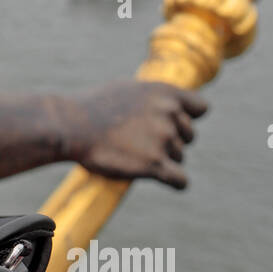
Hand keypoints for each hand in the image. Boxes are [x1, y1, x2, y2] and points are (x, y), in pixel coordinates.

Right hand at [67, 81, 207, 188]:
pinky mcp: (155, 164)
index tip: (172, 124)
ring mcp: (164, 139)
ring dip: (163, 160)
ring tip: (134, 156)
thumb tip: (164, 106)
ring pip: (180, 157)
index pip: (201, 108)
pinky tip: (164, 179)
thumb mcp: (126, 90)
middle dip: (172, 141)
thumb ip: (152, 98)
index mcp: (165, 92)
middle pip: (189, 136)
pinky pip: (180, 180)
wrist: (71, 125)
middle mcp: (170, 114)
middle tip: (143, 143)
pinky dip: (175, 182)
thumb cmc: (92, 107)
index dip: (188, 118)